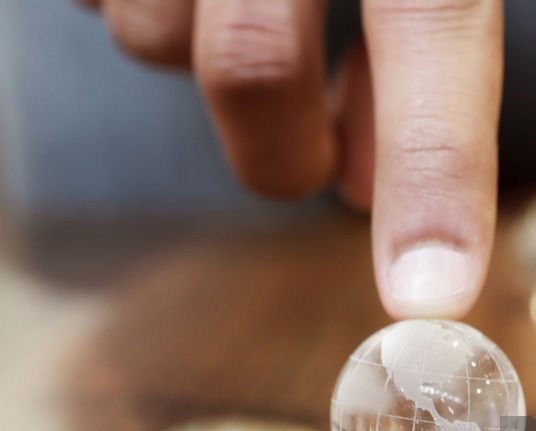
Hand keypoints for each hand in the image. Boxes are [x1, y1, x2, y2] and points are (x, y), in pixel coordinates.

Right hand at [79, 0, 502, 318]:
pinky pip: (102, 9)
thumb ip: (412, 55)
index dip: (432, 168)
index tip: (430, 297)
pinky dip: (155, 18)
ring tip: (239, 2)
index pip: (433, 31)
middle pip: (252, 68)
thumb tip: (356, 187)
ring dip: (202, 57)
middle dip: (281, 148)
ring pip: (152, 39)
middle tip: (311, 152)